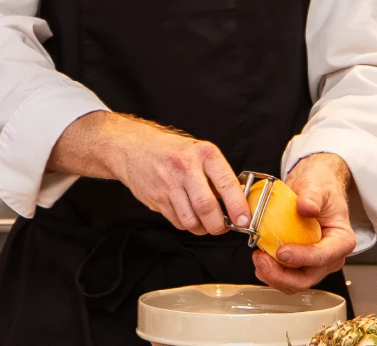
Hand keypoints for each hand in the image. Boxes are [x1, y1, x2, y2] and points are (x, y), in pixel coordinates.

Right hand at [49, 112, 251, 235]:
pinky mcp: (156, 199)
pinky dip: (186, 224)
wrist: (132, 147)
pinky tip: (187, 214)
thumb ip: (217, 175)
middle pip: (207, 207)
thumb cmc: (171, 151)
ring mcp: (169, 185)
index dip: (238, 206)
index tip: (244, 220)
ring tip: (205, 222)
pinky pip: (177, 222)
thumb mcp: (199, 152)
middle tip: (223, 227)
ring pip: (191, 220)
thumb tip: (238, 201)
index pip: (226, 183)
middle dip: (218, 225)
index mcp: (203, 154)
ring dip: (202, 228)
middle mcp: (186, 168)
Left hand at [254, 153, 355, 292]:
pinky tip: (260, 257)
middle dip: (282, 275)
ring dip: (273, 276)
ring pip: (294, 282)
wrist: (312, 188)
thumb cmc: (320, 187)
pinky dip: (270, 272)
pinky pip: (285, 276)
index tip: (282, 251)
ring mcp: (313, 262)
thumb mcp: (317, 185)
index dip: (302, 258)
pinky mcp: (299, 263)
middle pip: (307, 278)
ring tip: (258, 257)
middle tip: (262, 259)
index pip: (324, 256)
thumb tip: (307, 207)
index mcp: (341, 240)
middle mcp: (329, 256)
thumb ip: (313, 196)